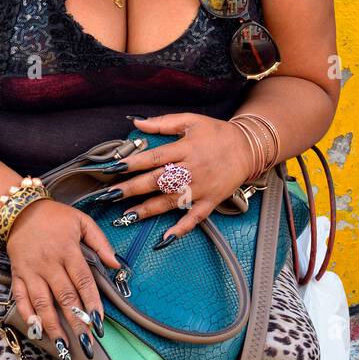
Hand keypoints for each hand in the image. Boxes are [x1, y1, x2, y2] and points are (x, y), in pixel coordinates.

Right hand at [4, 198, 120, 359]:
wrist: (20, 210)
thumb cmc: (55, 216)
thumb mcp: (81, 221)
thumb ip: (100, 242)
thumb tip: (116, 264)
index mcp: (67, 249)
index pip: (82, 280)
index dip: (91, 301)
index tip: (98, 319)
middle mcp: (48, 263)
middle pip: (64, 296)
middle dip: (76, 320)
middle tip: (86, 339)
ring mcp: (31, 270)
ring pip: (42, 302)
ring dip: (53, 324)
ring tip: (63, 343)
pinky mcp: (17, 274)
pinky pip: (20, 297)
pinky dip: (27, 314)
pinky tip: (36, 328)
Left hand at [109, 113, 254, 243]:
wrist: (248, 148)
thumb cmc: (217, 133)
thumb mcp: (191, 121)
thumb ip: (163, 123)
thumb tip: (137, 123)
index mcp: (186, 149)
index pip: (154, 158)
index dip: (132, 164)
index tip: (113, 169)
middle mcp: (192, 170)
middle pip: (157, 181)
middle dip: (132, 189)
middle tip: (110, 196)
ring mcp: (201, 188)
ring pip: (171, 202)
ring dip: (147, 210)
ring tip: (126, 217)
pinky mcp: (210, 201)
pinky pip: (194, 218)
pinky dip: (180, 229)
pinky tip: (164, 238)